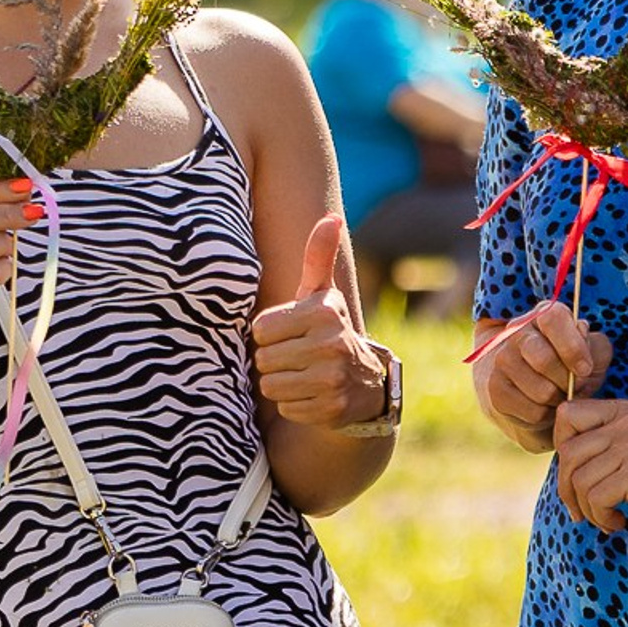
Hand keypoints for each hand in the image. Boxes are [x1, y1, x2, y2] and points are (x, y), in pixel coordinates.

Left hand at [251, 217, 398, 430]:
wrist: (366, 382)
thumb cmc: (329, 331)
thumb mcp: (322, 295)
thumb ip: (318, 257)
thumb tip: (331, 217)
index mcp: (324, 312)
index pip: (261, 329)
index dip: (271, 334)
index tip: (293, 334)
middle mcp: (332, 344)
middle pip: (263, 359)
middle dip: (275, 360)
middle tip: (298, 357)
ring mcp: (333, 379)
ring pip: (271, 385)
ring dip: (282, 383)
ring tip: (304, 374)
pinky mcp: (331, 409)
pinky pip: (286, 408)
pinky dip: (295, 404)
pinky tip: (313, 394)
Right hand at [472, 300, 613, 451]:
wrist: (538, 391)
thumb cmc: (572, 367)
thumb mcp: (593, 353)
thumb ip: (594, 344)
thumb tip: (581, 333)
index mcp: (543, 315)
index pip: (553, 318)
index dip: (572, 347)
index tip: (585, 369)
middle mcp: (517, 332)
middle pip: (544, 360)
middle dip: (567, 381)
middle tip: (575, 387)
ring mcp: (502, 360)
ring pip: (541, 391)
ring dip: (559, 399)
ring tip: (561, 395)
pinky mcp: (496, 389)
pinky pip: (532, 412)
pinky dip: (547, 415)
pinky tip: (546, 406)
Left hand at [553, 396, 627, 541]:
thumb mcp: (626, 454)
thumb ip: (595, 446)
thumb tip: (554, 458)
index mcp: (623, 410)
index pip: (566, 415)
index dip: (561, 448)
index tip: (576, 476)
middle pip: (567, 453)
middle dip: (568, 490)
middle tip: (584, 511)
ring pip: (578, 480)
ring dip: (587, 509)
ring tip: (608, 517)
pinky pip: (595, 498)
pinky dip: (602, 518)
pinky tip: (620, 522)